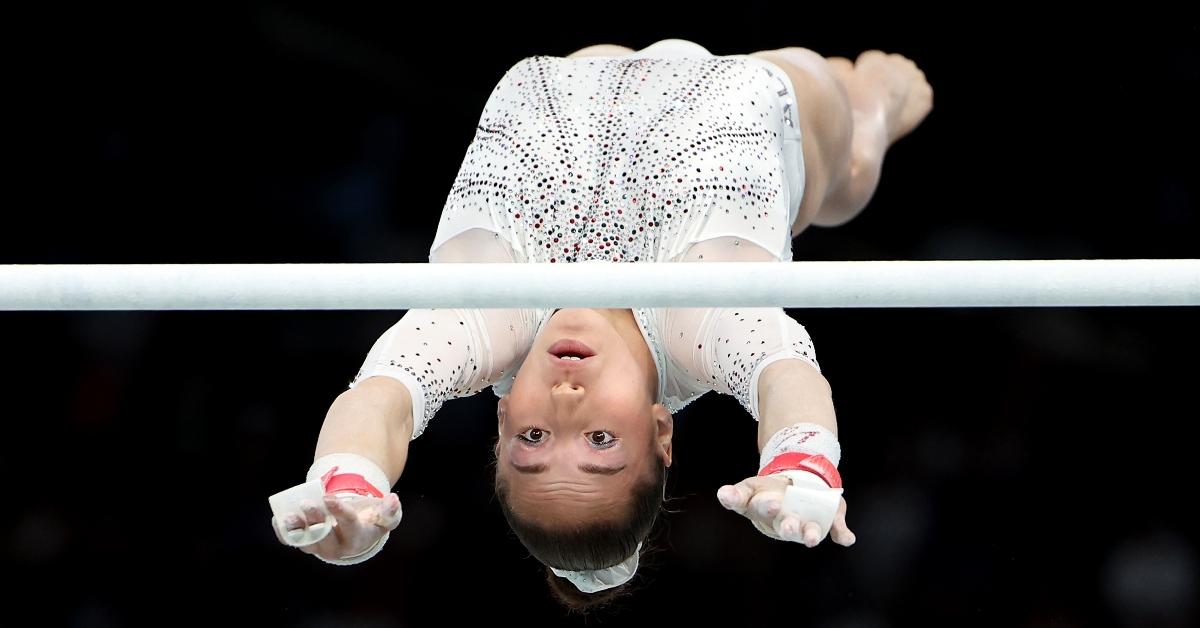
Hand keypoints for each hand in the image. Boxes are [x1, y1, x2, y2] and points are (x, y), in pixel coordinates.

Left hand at [272, 492, 401, 561]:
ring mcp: (320, 548)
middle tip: (307, 503)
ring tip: (287, 516)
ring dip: (296, 529)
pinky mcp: (308, 545)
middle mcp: (337, 547)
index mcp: (357, 538)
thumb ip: (390, 510)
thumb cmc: (371, 521)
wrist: (356, 534)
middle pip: (324, 535)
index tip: (328, 497)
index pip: (348, 525)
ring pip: (306, 542)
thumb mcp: (385, 517)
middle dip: (314, 520)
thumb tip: (392, 500)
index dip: (339, 511)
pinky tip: (278, 520)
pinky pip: (293, 542)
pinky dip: (284, 533)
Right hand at [717, 474, 854, 546]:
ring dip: (810, 534)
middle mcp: (784, 522)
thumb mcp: (751, 487)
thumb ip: (737, 494)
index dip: (766, 507)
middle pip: (784, 526)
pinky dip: (843, 535)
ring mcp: (806, 524)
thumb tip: (722, 494)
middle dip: (787, 525)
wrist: (793, 487)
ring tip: (812, 537)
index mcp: (763, 510)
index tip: (772, 503)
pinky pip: (836, 532)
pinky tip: (847, 539)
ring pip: (807, 532)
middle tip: (788, 522)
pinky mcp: (827, 523)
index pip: (759, 509)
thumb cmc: (768, 492)